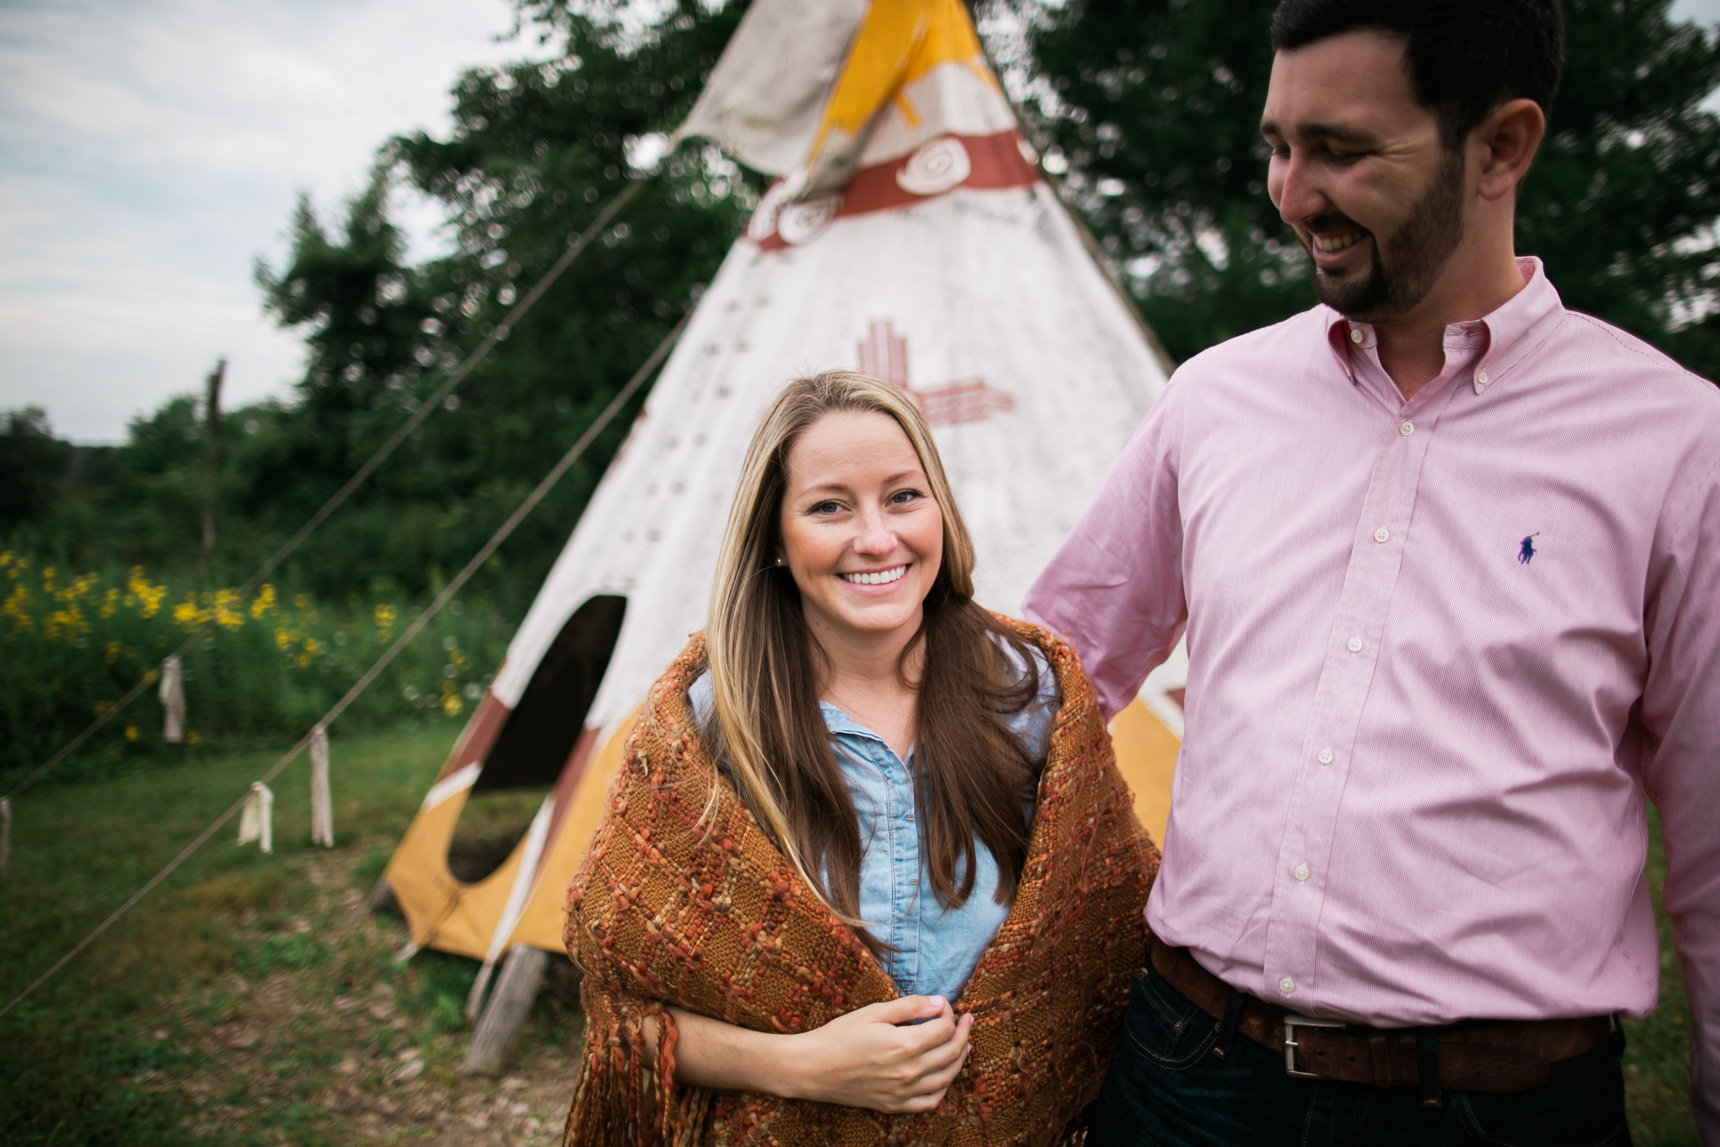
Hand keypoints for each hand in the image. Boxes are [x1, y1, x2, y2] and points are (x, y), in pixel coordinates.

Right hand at [781, 995, 973, 1112]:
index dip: (949, 1013)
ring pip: (946, 1078)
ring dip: (959, 1059)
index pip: (944, 1028)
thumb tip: (940, 1003)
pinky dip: (943, 1088)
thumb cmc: (840, 1036)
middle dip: (963, 1033)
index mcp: (905, 1045)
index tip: (942, 1005)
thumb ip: (910, 1007)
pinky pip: (930, 1102)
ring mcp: (903, 1092)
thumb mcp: (874, 1012)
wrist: (813, 1068)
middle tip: (966, 1020)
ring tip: (964, 1045)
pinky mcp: (895, 1105)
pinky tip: (944, 1076)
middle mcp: (909, 1072)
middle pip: (951, 1052)